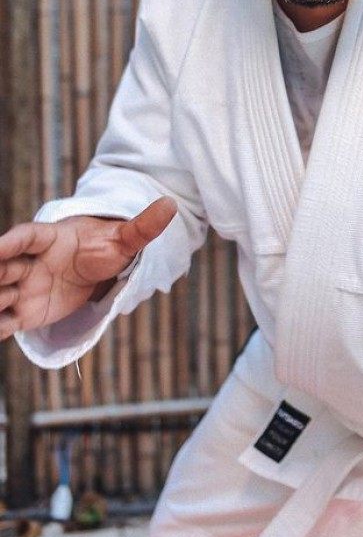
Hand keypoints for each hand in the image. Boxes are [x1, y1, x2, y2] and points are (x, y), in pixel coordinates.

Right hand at [0, 196, 176, 338]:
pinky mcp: (26, 312)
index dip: (12, 241)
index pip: (29, 237)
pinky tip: (0, 332)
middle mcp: (31, 262)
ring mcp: (25, 287)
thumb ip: (144, 226)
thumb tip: (171, 204)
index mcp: (52, 239)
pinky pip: (4, 320)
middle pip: (5, 266)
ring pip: (0, 293)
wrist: (97, 269)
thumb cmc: (106, 247)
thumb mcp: (127, 239)